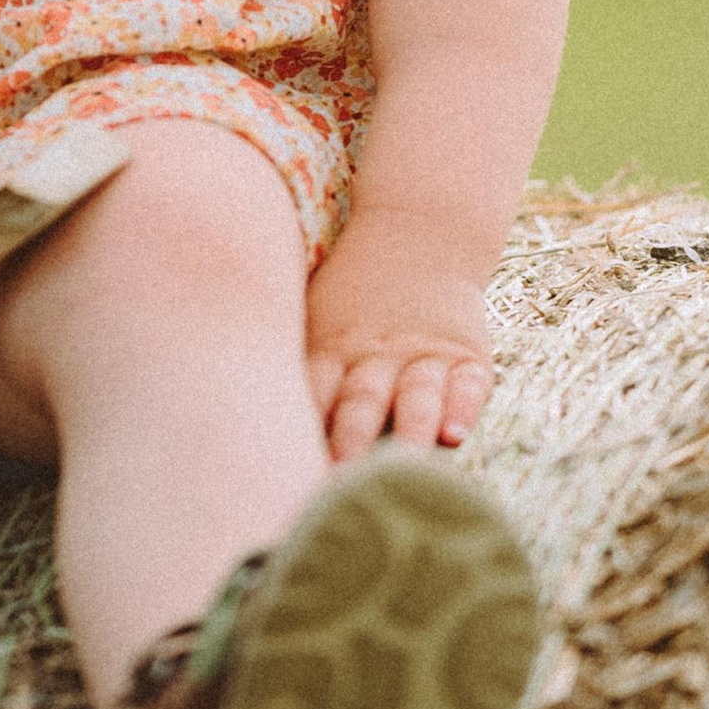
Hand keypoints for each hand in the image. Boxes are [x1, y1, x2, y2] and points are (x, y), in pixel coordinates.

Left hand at [304, 209, 496, 459]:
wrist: (420, 228)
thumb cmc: (352, 291)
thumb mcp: (314, 311)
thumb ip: (296, 363)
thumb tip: (241, 414)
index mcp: (332, 345)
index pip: (313, 390)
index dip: (301, 427)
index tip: (288, 468)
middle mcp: (378, 353)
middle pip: (362, 399)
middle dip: (351, 440)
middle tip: (341, 481)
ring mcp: (424, 353)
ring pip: (416, 397)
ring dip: (409, 433)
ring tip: (406, 466)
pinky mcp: (466, 355)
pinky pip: (467, 385)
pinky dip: (462, 409)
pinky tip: (455, 434)